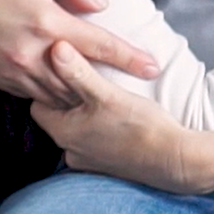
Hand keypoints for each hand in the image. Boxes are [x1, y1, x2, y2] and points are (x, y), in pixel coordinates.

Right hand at [0, 0, 156, 105]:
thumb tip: (100, 3)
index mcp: (45, 22)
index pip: (98, 45)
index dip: (129, 57)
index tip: (153, 66)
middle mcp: (30, 54)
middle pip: (81, 79)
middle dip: (108, 86)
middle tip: (135, 92)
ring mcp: (11, 72)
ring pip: (58, 94)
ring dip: (82, 96)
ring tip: (105, 97)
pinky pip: (33, 95)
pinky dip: (53, 96)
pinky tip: (66, 93)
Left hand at [31, 42, 213, 191]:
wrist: (175, 160)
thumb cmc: (141, 126)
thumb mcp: (107, 93)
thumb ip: (77, 71)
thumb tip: (54, 46)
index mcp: (62, 131)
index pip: (38, 103)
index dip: (48, 84)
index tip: (65, 70)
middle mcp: (69, 150)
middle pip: (57, 117)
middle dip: (68, 99)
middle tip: (86, 79)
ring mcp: (88, 162)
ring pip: (77, 130)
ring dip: (86, 115)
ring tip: (103, 98)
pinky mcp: (106, 167)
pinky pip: (94, 142)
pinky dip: (100, 130)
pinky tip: (117, 119)